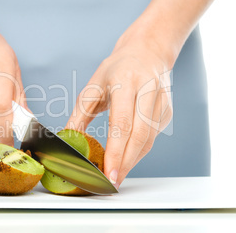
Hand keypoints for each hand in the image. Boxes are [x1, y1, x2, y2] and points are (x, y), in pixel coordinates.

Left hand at [66, 35, 172, 187]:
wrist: (148, 52)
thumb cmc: (117, 68)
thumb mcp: (93, 86)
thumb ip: (80, 114)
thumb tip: (68, 140)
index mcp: (126, 82)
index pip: (122, 123)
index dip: (116, 151)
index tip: (108, 172)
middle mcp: (148, 91)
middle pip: (140, 136)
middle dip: (125, 163)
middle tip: (111, 182)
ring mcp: (161, 102)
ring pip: (149, 140)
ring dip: (132, 161)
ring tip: (116, 175)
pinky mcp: (167, 111)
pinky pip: (153, 138)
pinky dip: (139, 152)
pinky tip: (127, 159)